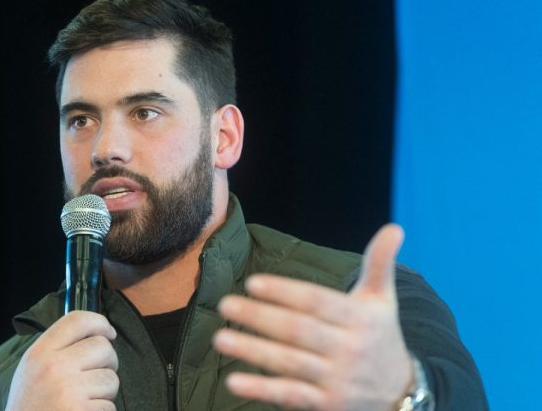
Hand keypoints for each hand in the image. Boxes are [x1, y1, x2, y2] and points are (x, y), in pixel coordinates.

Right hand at [5, 311, 119, 410]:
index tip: (108, 332)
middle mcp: (54, 368)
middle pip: (103, 347)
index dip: (100, 322)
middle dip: (107, 362)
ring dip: (104, 391)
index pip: (78, 320)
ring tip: (84, 400)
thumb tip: (97, 333)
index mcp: (40, 353)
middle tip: (94, 376)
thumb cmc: (30, 406)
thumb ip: (57, 348)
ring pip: (111, 378)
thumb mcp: (31, 370)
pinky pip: (109, 406)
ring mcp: (70, 391)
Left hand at [213, 224, 412, 409]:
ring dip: (252, 351)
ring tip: (220, 338)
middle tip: (225, 305)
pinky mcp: (327, 404)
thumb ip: (379, 264)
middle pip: (298, 330)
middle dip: (260, 317)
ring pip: (289, 362)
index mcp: (359, 318)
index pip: (317, 301)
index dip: (285, 292)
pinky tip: (233, 381)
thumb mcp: (383, 300)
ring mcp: (337, 379)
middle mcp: (349, 348)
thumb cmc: (381, 336)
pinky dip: (262, 389)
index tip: (253, 283)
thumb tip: (394, 228)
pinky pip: (291, 395)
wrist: (401, 394)